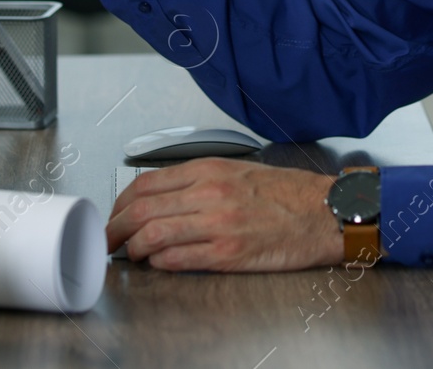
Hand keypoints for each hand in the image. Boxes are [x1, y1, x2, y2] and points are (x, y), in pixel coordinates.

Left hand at [107, 159, 343, 271]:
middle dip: (115, 228)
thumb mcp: (238, 172)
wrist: (324, 212)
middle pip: (142, 209)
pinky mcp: (228, 253)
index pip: (146, 183)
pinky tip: (158, 263)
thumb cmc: (286, 194)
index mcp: (210, 169)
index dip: (120, 203)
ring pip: (154, 234)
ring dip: (134, 248)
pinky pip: (178, 258)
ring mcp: (218, 223)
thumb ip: (199, 182)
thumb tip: (162, 199)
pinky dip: (160, 262)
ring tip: (132, 255)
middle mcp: (209, 193)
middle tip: (108, 240)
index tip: (115, 215)